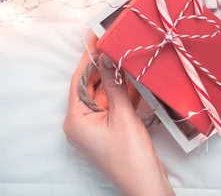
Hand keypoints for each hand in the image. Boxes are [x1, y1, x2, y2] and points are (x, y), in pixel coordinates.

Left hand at [64, 35, 173, 195]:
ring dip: (116, 77)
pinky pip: (115, 104)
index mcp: (75, 120)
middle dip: (104, 65)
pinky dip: (123, 91)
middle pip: (92, 85)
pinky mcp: (111, 129)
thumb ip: (114, 85)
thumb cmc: (130, 158)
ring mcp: (96, 126)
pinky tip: (133, 75)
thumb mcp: (122, 116)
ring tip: (126, 54)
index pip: (79, 81)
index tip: (96, 38)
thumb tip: (106, 58)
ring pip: (106, 93)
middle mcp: (82, 123)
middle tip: (114, 42)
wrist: (146, 184)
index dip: (88, 58)